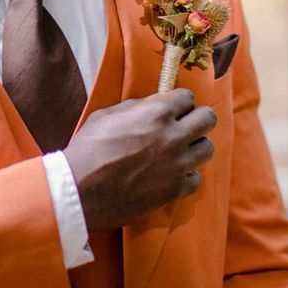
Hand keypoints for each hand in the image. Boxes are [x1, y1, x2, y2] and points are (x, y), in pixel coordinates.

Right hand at [63, 88, 216, 231]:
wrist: (79, 190)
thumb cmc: (87, 148)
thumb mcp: (105, 116)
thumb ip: (134, 108)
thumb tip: (149, 106)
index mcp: (156, 112)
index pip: (187, 97)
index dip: (178, 101)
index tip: (172, 108)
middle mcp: (173, 136)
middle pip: (208, 118)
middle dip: (196, 118)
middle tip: (183, 126)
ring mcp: (177, 165)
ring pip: (207, 148)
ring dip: (194, 147)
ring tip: (178, 151)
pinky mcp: (175, 190)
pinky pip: (197, 179)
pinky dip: (186, 176)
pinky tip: (172, 175)